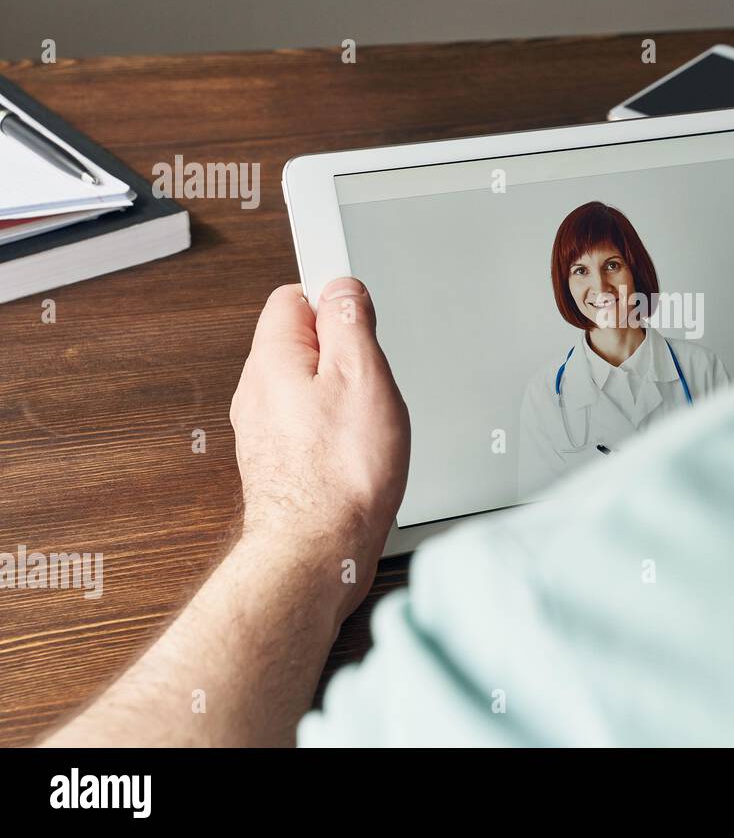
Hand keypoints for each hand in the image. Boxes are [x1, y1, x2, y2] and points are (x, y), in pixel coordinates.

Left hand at [230, 278, 409, 595]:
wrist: (318, 549)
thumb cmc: (340, 473)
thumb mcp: (363, 375)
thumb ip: (351, 322)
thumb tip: (343, 289)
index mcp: (273, 357)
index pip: (294, 296)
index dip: (335, 300)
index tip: (362, 319)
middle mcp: (258, 390)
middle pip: (303, 342)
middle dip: (343, 353)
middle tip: (371, 382)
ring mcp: (264, 428)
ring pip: (309, 386)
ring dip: (341, 395)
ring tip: (365, 423)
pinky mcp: (278, 459)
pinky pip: (309, 423)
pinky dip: (335, 429)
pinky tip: (356, 451)